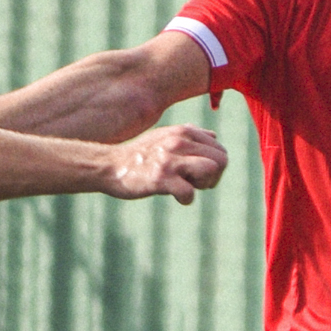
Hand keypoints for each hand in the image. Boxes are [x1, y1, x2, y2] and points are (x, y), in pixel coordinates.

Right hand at [101, 124, 226, 203]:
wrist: (109, 166)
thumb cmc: (140, 155)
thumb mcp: (165, 136)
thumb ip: (190, 134)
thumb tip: (213, 135)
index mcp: (183, 131)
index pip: (221, 150)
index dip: (215, 167)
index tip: (199, 175)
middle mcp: (179, 141)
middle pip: (221, 161)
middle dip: (214, 177)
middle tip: (196, 184)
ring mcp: (169, 159)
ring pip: (211, 170)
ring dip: (203, 185)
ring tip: (188, 187)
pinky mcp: (160, 178)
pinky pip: (188, 192)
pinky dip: (186, 199)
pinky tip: (176, 197)